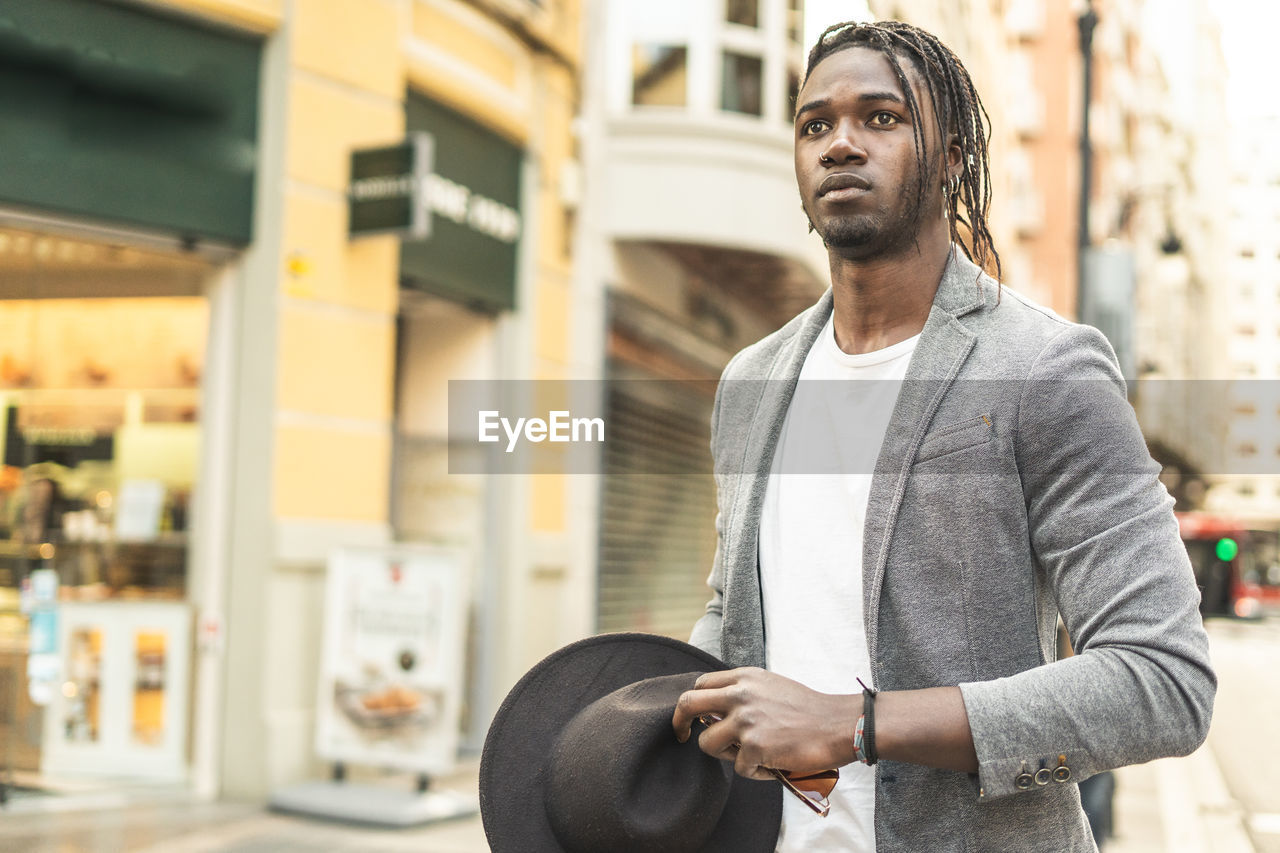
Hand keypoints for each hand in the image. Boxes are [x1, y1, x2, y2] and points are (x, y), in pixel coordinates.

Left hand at [671, 667, 860, 780]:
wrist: (838, 724)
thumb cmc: (808, 709)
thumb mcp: (770, 686)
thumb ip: (742, 692)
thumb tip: (715, 710)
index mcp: (744, 678)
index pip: (700, 685)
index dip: (692, 703)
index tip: (691, 719)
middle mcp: (739, 695)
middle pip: (688, 704)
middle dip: (679, 723)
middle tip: (682, 737)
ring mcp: (745, 721)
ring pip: (707, 743)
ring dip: (725, 754)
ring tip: (751, 755)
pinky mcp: (754, 747)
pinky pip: (738, 768)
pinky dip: (755, 772)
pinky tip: (773, 764)